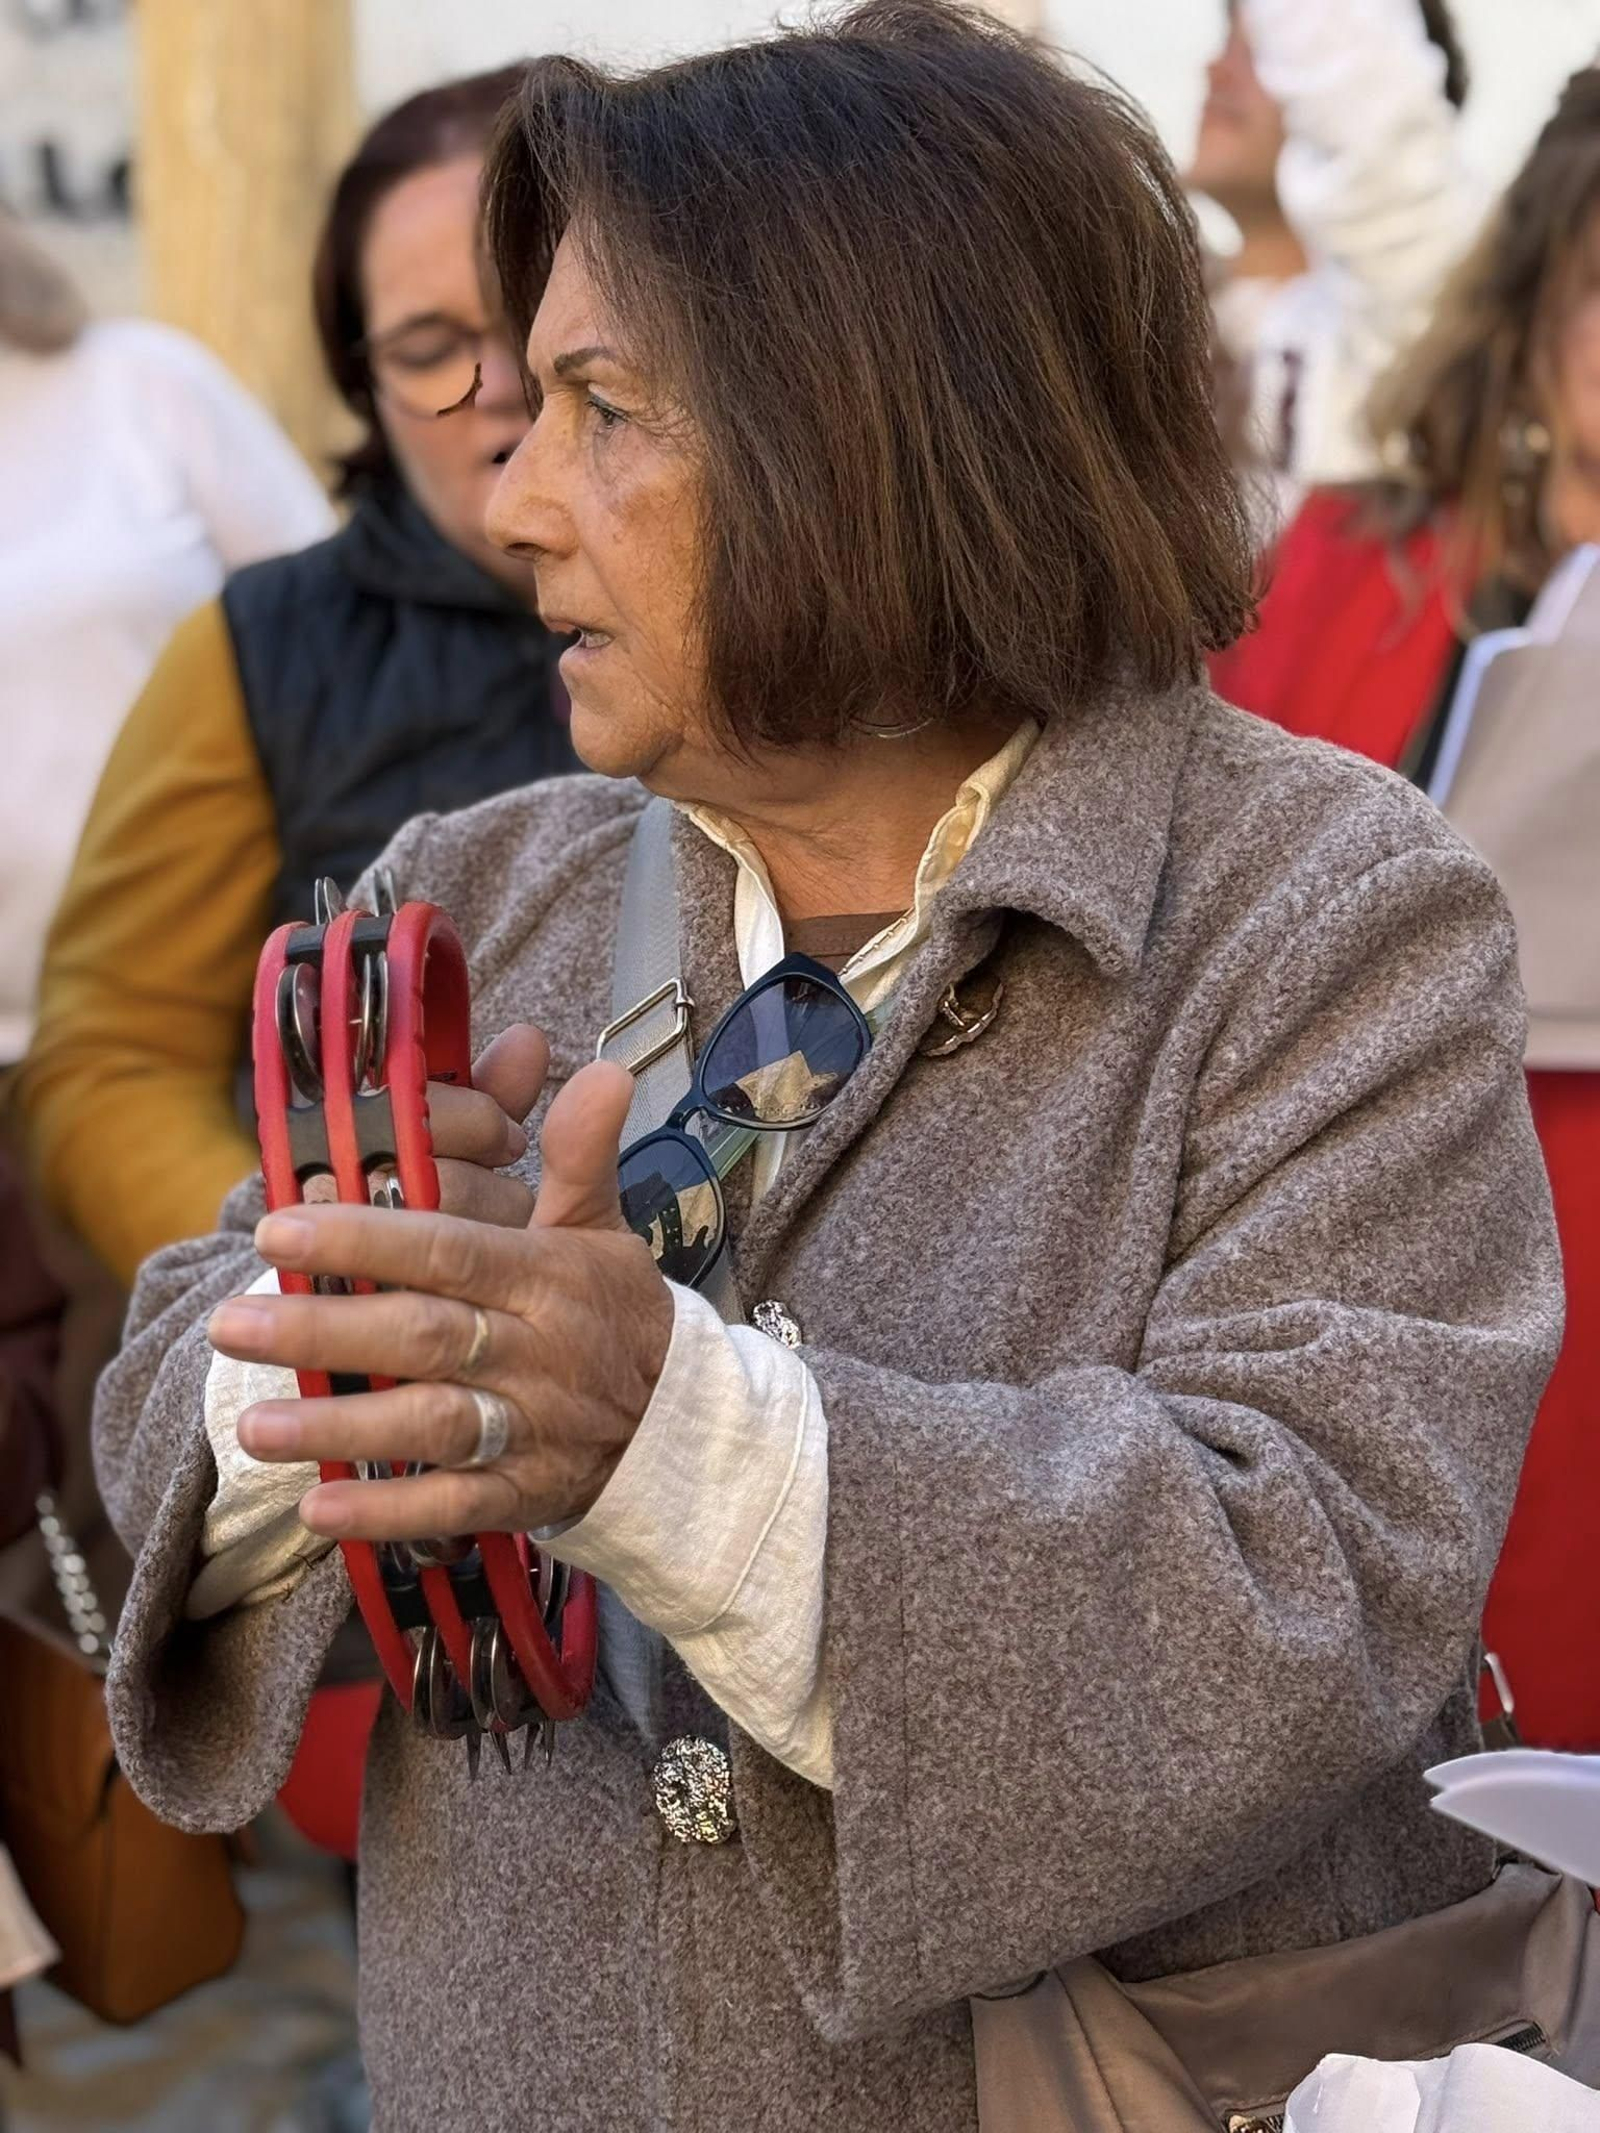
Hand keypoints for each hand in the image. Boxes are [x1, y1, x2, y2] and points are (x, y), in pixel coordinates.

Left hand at [213, 1059, 673, 1537]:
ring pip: (431, 1424)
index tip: (278, 1225)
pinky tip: (320, 1506)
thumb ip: (581, 1152)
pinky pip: (454, 1505)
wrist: (681, 1424)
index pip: (449, 1249)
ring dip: (341, 1427)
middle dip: (323, 1331)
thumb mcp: (602, 1226)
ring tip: (252, 1425)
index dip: (365, 1237)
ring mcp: (529, 1428)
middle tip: (229, 1323)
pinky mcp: (522, 1494)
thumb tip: (599, 1067)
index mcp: (546, 1276)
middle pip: (423, 1336)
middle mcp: (536, 1352)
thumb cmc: (615, 1312)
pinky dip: (389, 1512)